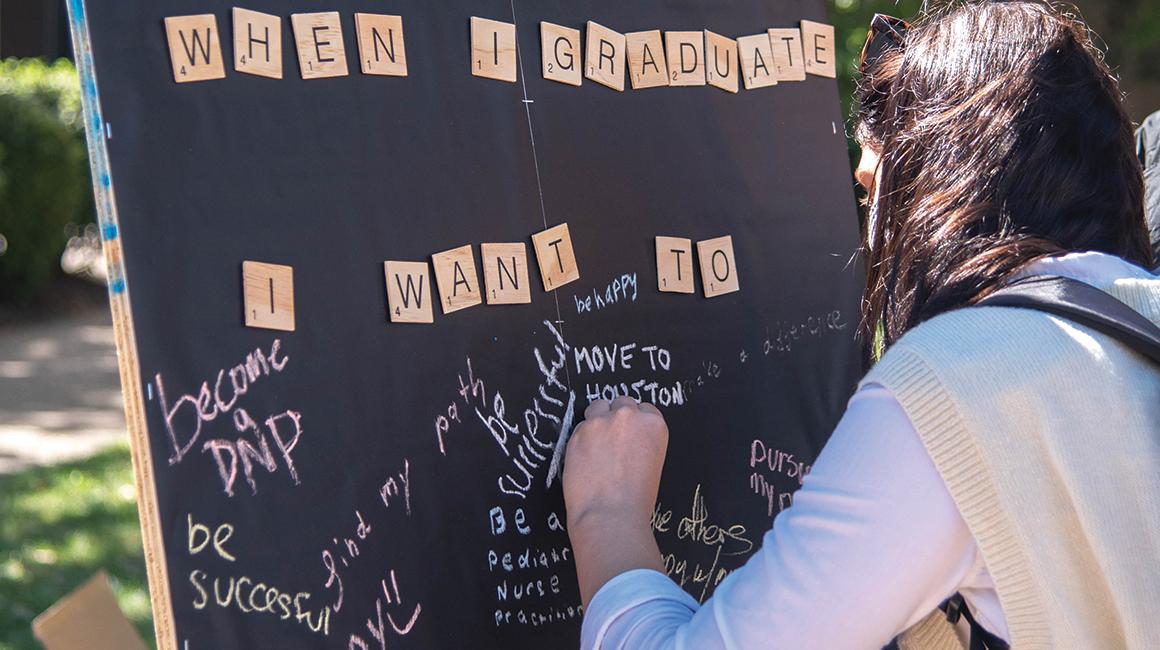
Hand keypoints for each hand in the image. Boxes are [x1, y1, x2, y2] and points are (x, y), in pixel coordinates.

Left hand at [563, 396, 668, 604]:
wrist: (610, 515)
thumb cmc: (637, 500)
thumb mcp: (652, 465)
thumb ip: (641, 443)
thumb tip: (625, 442)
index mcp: (654, 424)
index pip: (645, 409)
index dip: (635, 423)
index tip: (629, 436)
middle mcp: (628, 416)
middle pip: (621, 403)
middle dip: (616, 417)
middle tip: (611, 442)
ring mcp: (601, 422)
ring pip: (597, 408)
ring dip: (596, 421)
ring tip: (595, 447)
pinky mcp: (577, 432)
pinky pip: (579, 428)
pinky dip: (580, 440)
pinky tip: (583, 460)